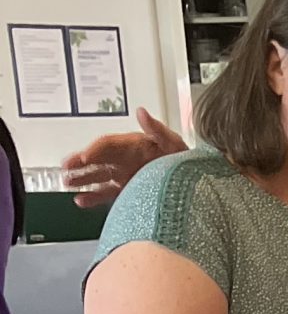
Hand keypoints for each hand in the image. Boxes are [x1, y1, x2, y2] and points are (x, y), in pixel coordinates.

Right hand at [61, 110, 182, 202]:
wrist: (195, 184)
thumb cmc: (183, 160)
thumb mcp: (173, 142)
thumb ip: (157, 129)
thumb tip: (143, 113)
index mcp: (132, 145)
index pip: (108, 144)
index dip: (95, 149)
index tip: (86, 156)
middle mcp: (125, 160)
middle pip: (97, 159)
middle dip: (80, 162)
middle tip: (66, 166)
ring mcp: (124, 176)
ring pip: (97, 176)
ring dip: (81, 179)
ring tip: (67, 182)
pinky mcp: (126, 192)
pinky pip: (105, 194)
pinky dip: (92, 198)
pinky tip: (81, 200)